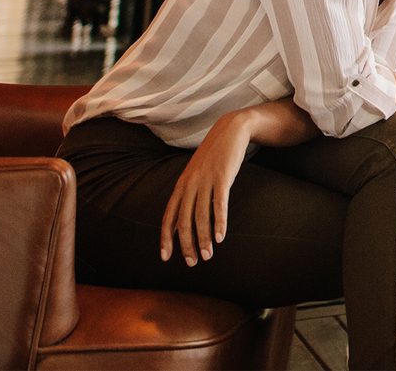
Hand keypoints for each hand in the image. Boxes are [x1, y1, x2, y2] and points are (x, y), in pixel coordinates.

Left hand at [162, 111, 254, 265]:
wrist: (229, 131)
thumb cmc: (214, 157)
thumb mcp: (196, 176)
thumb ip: (190, 195)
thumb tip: (184, 220)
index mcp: (181, 186)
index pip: (169, 217)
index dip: (166, 238)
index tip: (166, 257)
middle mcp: (189, 185)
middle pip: (184, 220)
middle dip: (187, 244)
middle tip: (192, 263)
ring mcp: (205, 180)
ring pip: (201, 216)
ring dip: (203, 239)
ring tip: (207, 256)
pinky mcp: (222, 177)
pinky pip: (219, 204)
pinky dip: (219, 222)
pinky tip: (220, 237)